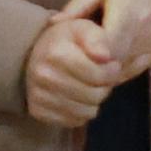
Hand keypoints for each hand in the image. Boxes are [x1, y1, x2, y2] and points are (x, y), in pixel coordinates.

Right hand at [20, 12, 120, 127]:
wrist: (37, 54)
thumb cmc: (68, 41)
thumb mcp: (84, 29)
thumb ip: (98, 38)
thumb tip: (105, 56)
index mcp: (56, 54)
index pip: (100, 76)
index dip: (113, 71)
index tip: (112, 64)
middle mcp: (43, 76)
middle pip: (95, 96)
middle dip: (106, 86)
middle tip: (102, 77)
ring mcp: (37, 95)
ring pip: (86, 112)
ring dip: (95, 101)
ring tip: (91, 86)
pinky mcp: (37, 111)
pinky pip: (73, 121)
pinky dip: (81, 112)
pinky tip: (78, 97)